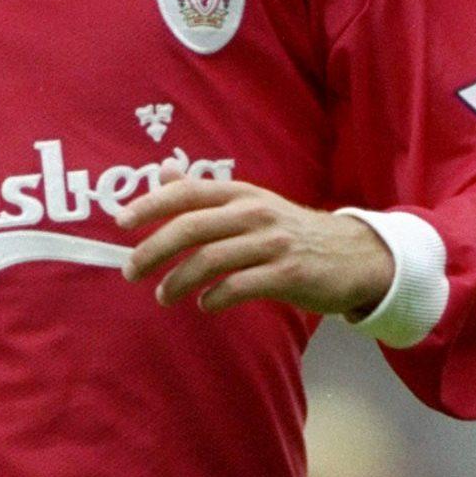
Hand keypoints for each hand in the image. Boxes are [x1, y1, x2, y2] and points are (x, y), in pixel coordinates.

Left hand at [117, 160, 394, 315]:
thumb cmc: (291, 231)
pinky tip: (204, 305)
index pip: (188, 193)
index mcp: (242, 194)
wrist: (354, 255)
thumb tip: (162, 171)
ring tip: (163, 296)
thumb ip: (206, 193)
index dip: (151, 204)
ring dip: (178, 281)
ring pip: (210, 260)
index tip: (121, 222)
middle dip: (153, 250)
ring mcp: (273, 243)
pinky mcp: (288, 274)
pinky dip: (214, 298)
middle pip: (191, 228)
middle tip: (130, 270)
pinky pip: (239, 286)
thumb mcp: (251, 203)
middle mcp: (254, 213)